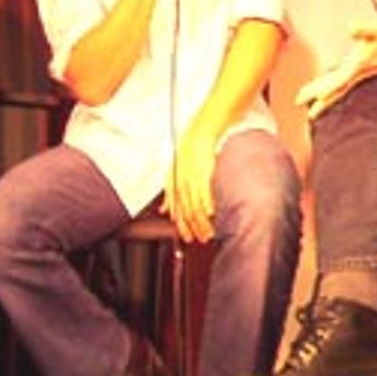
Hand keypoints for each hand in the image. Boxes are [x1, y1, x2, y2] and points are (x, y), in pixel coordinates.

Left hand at [161, 125, 216, 242]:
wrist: (198, 135)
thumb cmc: (188, 154)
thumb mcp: (173, 173)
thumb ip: (169, 194)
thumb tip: (164, 210)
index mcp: (174, 187)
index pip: (177, 212)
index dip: (182, 228)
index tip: (188, 238)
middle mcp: (182, 186)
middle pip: (187, 214)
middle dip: (194, 230)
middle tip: (201, 240)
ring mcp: (192, 182)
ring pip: (196, 208)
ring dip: (203, 224)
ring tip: (210, 233)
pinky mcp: (203, 176)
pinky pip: (204, 195)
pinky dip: (208, 207)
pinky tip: (212, 215)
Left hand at [295, 23, 376, 119]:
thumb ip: (365, 29)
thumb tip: (350, 26)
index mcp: (357, 68)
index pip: (339, 81)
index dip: (328, 88)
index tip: (317, 97)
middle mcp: (354, 76)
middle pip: (332, 90)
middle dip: (316, 98)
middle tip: (298, 103)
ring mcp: (354, 77)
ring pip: (334, 91)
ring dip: (320, 98)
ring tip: (305, 105)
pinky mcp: (355, 75)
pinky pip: (337, 87)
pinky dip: (327, 91)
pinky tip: (321, 94)